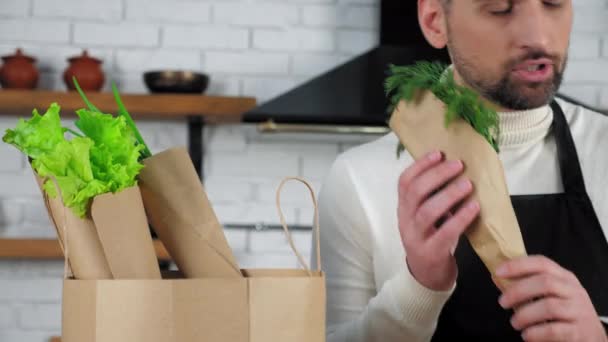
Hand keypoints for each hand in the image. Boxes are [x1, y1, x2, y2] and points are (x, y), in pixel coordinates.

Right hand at [398, 150, 479, 290]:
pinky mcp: (430, 253)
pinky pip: (445, 233)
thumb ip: (434, 197)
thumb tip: (455, 169)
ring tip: (467, 185)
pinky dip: (460, 218)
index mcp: (403, 208)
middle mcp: (405, 221)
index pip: (404, 182)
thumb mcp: (427, 217)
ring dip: (449, 195)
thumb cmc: (432, 239)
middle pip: (415, 193)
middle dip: (437, 175)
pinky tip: (474, 207)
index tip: (439, 153)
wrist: (427, 277)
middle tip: (458, 165)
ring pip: (427, 212)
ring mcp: (416, 238)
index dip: (420, 166)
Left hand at [497, 255, 607, 341]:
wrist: (593, 338)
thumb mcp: (552, 294)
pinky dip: (536, 333)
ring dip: (525, 314)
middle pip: (545, 283)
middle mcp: (574, 291)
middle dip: (518, 291)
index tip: (498, 272)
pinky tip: (527, 335)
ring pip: (549, 306)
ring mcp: (579, 311)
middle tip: (502, 302)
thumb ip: (528, 286)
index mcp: (565, 278)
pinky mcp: (579, 332)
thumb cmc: (566, 313)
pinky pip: (554, 330)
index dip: (518, 265)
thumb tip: (497, 277)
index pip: (542, 263)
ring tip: (515, 323)